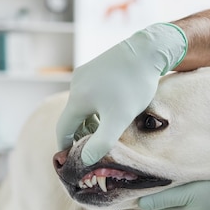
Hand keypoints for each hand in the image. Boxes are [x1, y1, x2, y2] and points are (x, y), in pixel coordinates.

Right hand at [56, 23, 187, 164]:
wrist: (147, 50)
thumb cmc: (134, 86)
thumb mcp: (119, 118)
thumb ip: (102, 141)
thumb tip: (86, 159)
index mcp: (77, 99)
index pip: (62, 128)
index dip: (65, 146)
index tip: (70, 159)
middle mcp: (76, 84)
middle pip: (72, 116)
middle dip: (79, 134)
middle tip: (90, 149)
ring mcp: (86, 73)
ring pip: (83, 104)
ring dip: (90, 120)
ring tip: (103, 132)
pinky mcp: (97, 67)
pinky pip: (91, 93)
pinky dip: (96, 107)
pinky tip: (112, 111)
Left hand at [138, 180, 209, 209]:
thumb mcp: (190, 192)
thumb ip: (165, 198)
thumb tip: (139, 204)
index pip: (151, 208)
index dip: (142, 195)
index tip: (135, 181)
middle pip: (164, 207)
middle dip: (158, 193)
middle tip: (153, 174)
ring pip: (178, 206)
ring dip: (174, 195)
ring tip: (173, 177)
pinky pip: (192, 207)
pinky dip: (189, 197)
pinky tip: (194, 186)